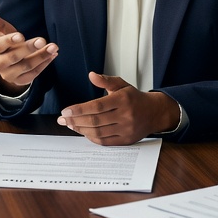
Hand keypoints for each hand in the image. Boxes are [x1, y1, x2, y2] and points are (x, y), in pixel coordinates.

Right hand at [0, 0, 57, 94]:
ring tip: (53, 47)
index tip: (21, 36)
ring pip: (26, 66)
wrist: (6, 61)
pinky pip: (33, 74)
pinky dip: (44, 64)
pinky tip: (53, 54)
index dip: (10, 41)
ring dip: (41, 56)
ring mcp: (9, 74)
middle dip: (29, 48)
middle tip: (42, 40)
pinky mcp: (20, 80)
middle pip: (14, 57)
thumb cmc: (3, 39)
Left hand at [57, 72, 179, 145]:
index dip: (79, 110)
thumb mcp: (122, 85)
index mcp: (123, 100)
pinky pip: (105, 142)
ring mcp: (126, 129)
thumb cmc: (135, 98)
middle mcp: (125, 116)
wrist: (155, 113)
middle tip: (62, 119)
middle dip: (75, 121)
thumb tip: (91, 75)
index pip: (96, 106)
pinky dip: (92, 138)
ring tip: (70, 125)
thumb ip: (106, 80)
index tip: (65, 110)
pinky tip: (83, 132)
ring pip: (98, 132)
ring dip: (81, 129)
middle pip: (95, 120)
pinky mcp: (127, 140)